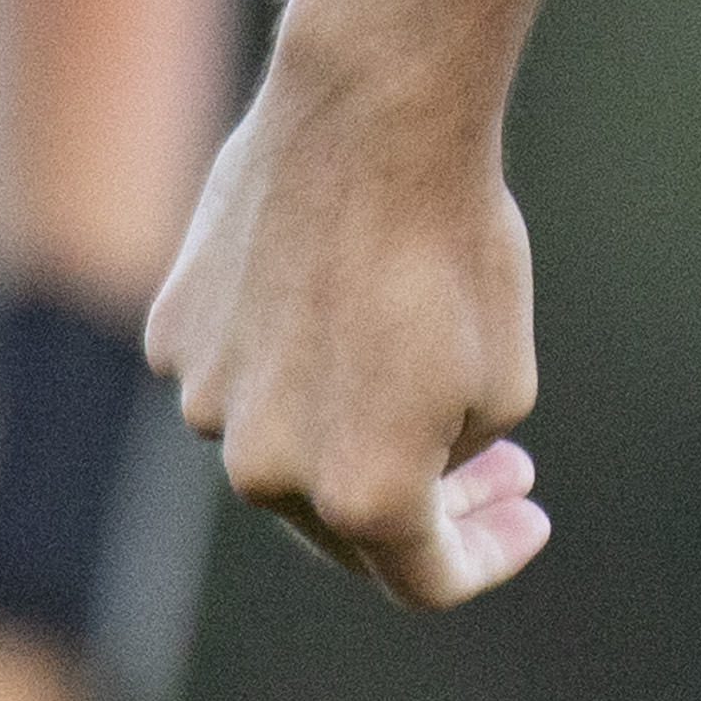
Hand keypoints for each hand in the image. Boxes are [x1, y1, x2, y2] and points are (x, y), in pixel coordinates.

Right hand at [145, 54, 553, 608]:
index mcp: (361, 497)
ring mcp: (203, 403)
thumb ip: (447, 463)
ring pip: (285, 447)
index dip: (486, 559)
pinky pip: (238, 376)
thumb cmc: (459, 248)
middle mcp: (265, 470)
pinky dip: (292, 364)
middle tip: (502, 467)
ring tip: (422, 368)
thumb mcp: (502, 381)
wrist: (373, 121)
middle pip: (349, 527)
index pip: (422, 579)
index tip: (528, 516)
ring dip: (354, 429)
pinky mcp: (172, 336)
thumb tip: (403, 473)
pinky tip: (341, 305)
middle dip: (431, 506)